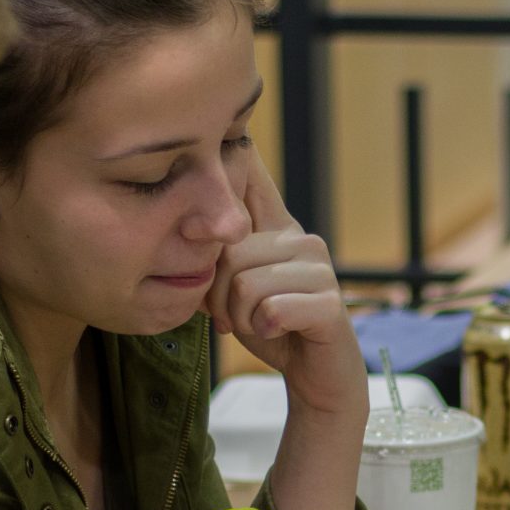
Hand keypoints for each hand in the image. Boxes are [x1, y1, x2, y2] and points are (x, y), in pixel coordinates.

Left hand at [207, 156, 366, 423]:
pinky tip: (277, 334)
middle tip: (234, 316)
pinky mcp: (330, 301)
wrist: (316, 376)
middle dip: (220, 295)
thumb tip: (179, 224)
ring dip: (241, 317)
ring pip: (246, 283)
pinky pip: (270, 308)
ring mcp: (320, 268)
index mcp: (275, 228)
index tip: (221, 132)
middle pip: (229, 250)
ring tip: (257, 325)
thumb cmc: (270, 328)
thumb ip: (212, 258)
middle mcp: (300, 239)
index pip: (250, 173)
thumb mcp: (231, 289)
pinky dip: (263, 330)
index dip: (229, 156)